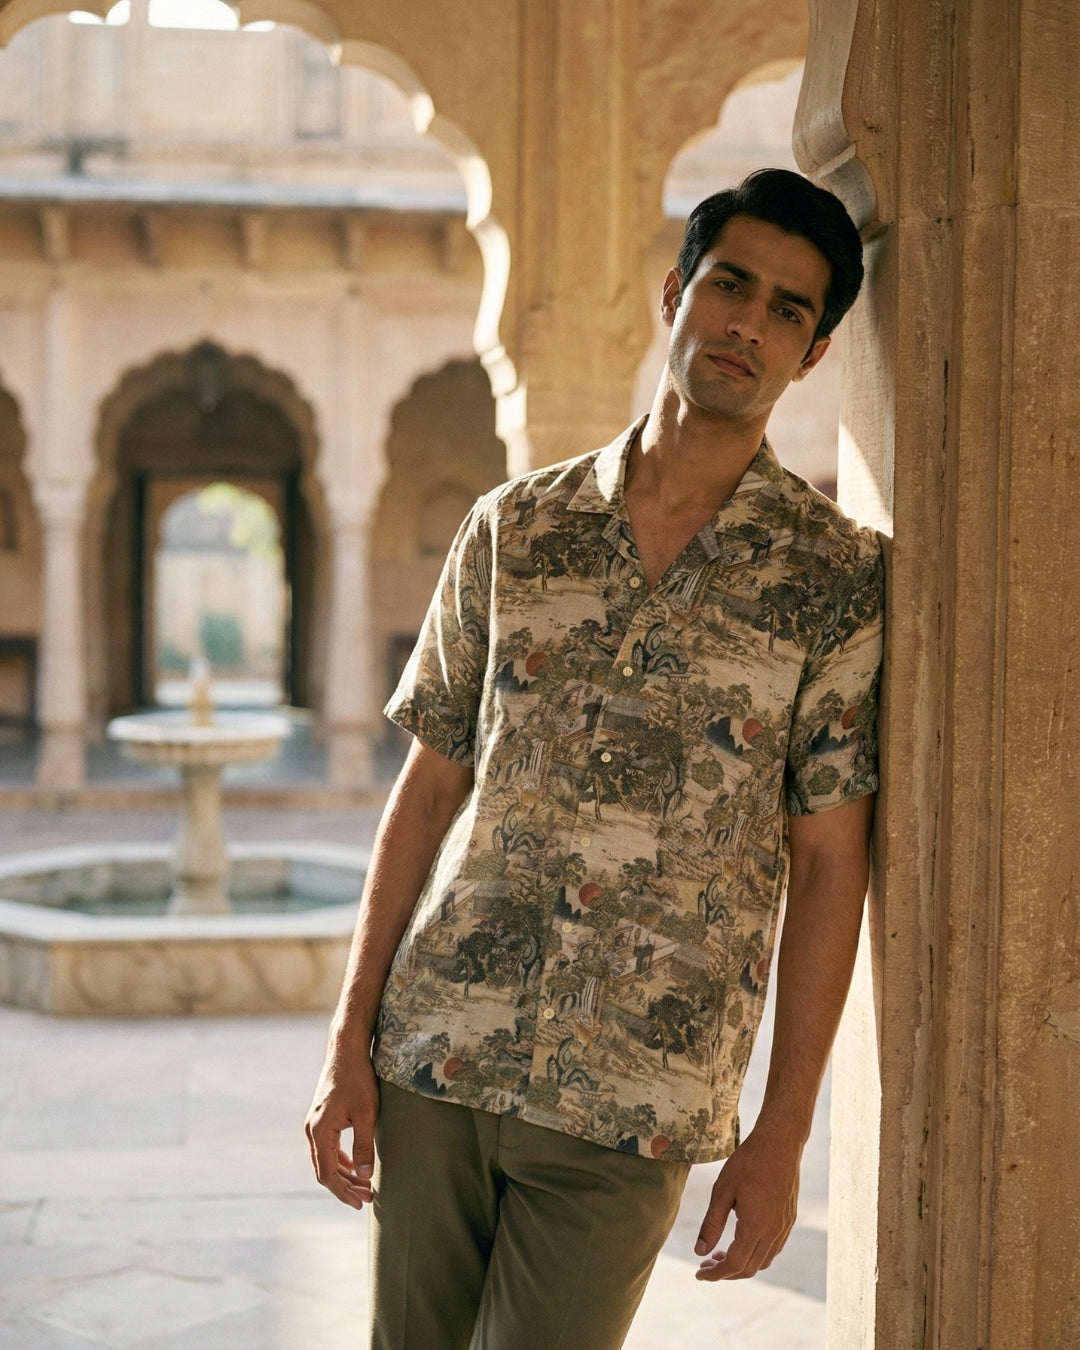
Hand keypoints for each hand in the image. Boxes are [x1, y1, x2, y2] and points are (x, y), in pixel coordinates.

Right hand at [304, 1053, 378, 1209]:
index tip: (361, 1203)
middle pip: (324, 1170)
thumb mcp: (366, 1114)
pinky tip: (355, 1167)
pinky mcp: (321, 1118)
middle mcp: (311, 1130)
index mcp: (319, 1132)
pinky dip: (341, 1161)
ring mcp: (314, 1124)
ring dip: (344, 1175)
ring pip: (326, 1160)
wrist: (346, 1051)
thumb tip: (364, 1177)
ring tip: (364, 1187)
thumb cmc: (358, 1080)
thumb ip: (364, 1146)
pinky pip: (327, 1148)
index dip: (343, 1192)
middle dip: (345, 1187)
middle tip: (367, 1199)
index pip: (328, 1174)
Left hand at [693, 1127, 800, 1279]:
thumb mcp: (722, 1191)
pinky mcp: (789, 1220)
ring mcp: (784, 1227)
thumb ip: (711, 1224)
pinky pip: (773, 1249)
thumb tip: (699, 1252)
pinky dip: (755, 1254)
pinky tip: (741, 1241)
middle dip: (726, 1272)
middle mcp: (773, 1233)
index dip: (715, 1274)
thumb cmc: (748, 1162)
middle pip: (749, 1268)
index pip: (734, 1265)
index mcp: (756, 1227)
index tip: (699, 1273)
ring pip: (763, 1261)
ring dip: (741, 1264)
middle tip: (705, 1263)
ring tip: (720, 1254)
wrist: (779, 1143)